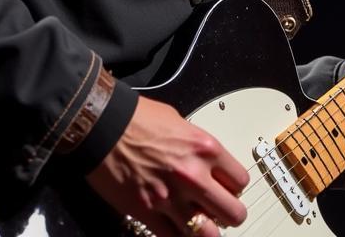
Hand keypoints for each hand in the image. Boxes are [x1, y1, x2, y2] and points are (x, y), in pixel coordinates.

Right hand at [87, 95, 248, 236]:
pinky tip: (177, 227)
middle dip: (230, 213)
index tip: (228, 188)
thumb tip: (206, 162)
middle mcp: (194, 176)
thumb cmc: (138, 119)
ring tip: (200, 222)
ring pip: (208, 235)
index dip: (235, 187)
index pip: (240, 182)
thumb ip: (197, 147)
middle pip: (234, 213)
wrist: (104, 127)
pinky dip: (179, 235)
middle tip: (220, 210)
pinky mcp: (150, 214)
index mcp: (205, 149)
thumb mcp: (180, 122)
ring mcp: (172, 199)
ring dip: (207, 230)